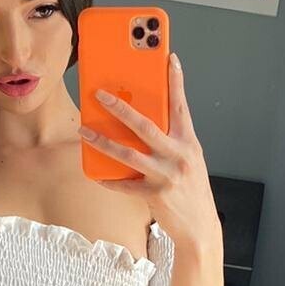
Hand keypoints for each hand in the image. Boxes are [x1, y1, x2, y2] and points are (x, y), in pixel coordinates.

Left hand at [78, 52, 220, 248]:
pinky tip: (95, 173)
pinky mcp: (154, 195)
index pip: (181, 106)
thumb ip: (170, 140)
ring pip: (128, 154)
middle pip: (145, 126)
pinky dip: (108, 179)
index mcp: (189, 143)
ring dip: (102, 141)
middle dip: (120, 108)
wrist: (200, 227)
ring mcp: (166, 176)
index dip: (175, 81)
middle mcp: (179, 156)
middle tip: (100, 95)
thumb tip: (141, 121)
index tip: (169, 58)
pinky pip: (125, 185)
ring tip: (84, 131)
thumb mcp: (188, 159)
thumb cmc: (191, 189)